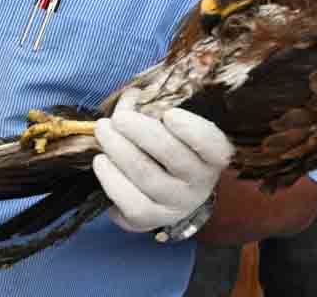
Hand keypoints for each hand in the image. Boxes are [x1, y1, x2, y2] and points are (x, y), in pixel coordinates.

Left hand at [92, 88, 233, 233]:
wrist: (163, 192)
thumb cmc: (166, 149)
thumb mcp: (167, 126)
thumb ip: (151, 108)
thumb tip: (131, 97)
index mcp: (211, 155)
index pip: (213, 146)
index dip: (192, 130)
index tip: (169, 114)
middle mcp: (199, 183)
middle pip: (171, 155)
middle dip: (140, 131)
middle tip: (117, 119)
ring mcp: (176, 205)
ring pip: (146, 176)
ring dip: (118, 149)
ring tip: (103, 132)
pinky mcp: (150, 220)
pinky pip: (129, 201)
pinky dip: (111, 178)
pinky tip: (102, 162)